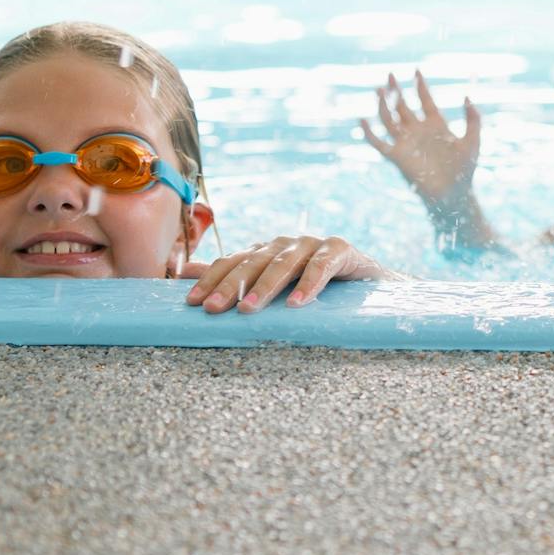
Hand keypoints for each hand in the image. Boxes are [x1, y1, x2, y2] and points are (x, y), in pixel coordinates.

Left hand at [181, 234, 391, 313]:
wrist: (369, 287)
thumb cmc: (316, 288)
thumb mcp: (275, 286)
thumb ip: (233, 277)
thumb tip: (184, 273)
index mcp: (265, 251)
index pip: (232, 262)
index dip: (211, 280)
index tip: (192, 304)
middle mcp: (285, 244)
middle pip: (252, 262)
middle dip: (230, 286)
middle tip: (213, 309)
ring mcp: (313, 244)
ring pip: (283, 263)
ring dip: (265, 286)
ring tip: (248, 310)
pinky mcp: (341, 250)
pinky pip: (322, 266)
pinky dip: (308, 284)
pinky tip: (296, 304)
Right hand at [361, 70, 480, 207]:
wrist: (454, 194)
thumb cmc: (465, 170)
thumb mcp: (473, 140)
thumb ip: (473, 119)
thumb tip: (466, 96)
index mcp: (436, 125)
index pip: (425, 99)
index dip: (420, 85)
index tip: (417, 70)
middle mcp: (418, 131)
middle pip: (403, 105)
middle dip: (396, 90)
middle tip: (389, 74)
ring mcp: (406, 143)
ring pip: (389, 119)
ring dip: (382, 105)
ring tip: (378, 90)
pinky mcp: (397, 157)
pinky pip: (378, 143)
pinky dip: (369, 133)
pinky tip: (362, 120)